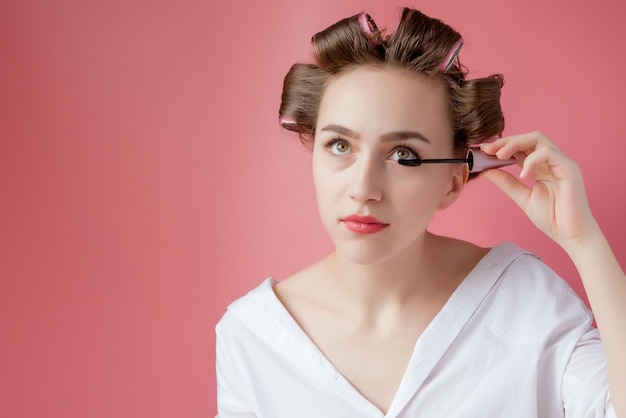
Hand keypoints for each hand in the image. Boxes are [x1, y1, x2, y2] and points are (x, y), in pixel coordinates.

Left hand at [479, 131, 599, 248]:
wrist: (570, 234)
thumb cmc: (551, 217)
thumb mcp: (522, 197)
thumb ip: (506, 182)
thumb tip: (486, 171)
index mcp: (540, 167)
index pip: (520, 147)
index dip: (502, 146)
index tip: (483, 150)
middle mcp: (551, 161)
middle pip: (528, 138)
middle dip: (505, 141)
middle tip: (487, 149)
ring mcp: (561, 162)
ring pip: (538, 139)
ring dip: (515, 144)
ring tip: (499, 156)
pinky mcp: (569, 168)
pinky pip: (548, 153)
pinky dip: (531, 160)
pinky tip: (523, 175)